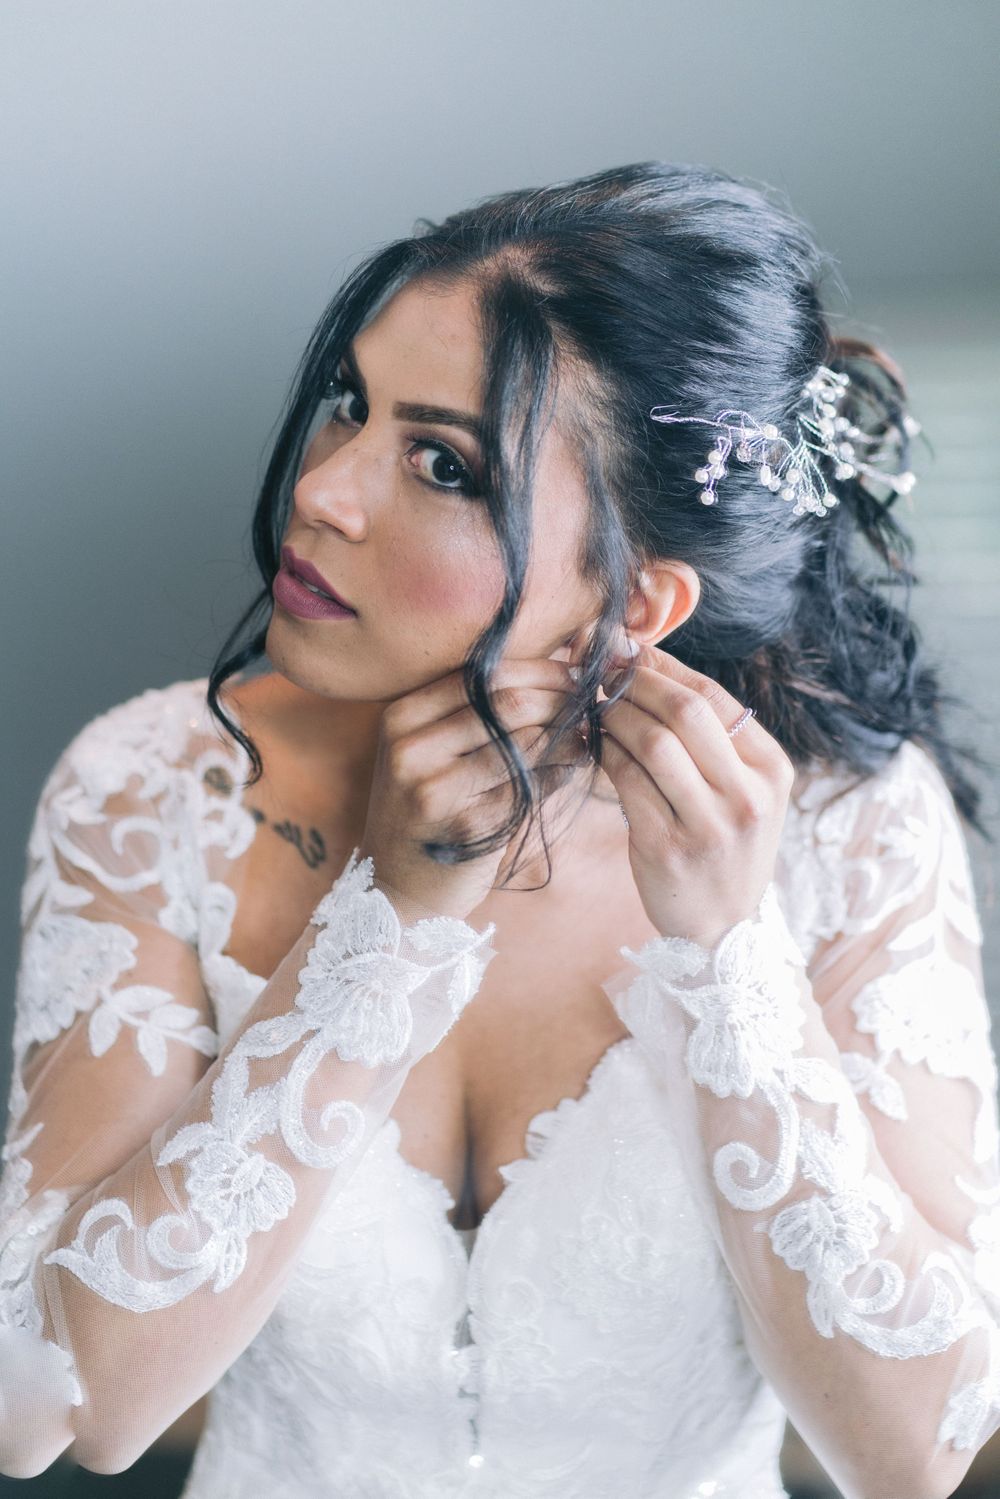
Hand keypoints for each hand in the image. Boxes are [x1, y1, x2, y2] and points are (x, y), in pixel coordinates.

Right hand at [358, 657, 586, 922]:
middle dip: (558, 697)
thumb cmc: (424, 814)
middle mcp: (410, 749)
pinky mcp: (468, 827)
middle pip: (505, 703)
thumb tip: (554, 672)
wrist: (395, 890)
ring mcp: (435, 790)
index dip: (537, 670)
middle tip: (591, 700)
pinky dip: (560, 773)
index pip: (480, 675)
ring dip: (566, 734)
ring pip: (522, 743)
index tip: (575, 672)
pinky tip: (574, 767)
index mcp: (400, 718)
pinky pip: (530, 787)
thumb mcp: (425, 754)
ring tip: (588, 732)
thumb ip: (471, 714)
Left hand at [596, 643, 795, 947]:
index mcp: (771, 770)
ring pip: (653, 743)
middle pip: (686, 712)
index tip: (629, 648)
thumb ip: (715, 740)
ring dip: (615, 715)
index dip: (666, 667)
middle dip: (637, 682)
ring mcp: (708, 824)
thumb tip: (651, 668)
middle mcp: (747, 795)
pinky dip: (603, 754)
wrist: (723, 928)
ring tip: (594, 704)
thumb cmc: (725, 848)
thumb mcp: (744, 792)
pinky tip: (592, 743)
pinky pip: (626, 782)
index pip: (716, 698)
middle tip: (602, 667)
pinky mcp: (665, 847)